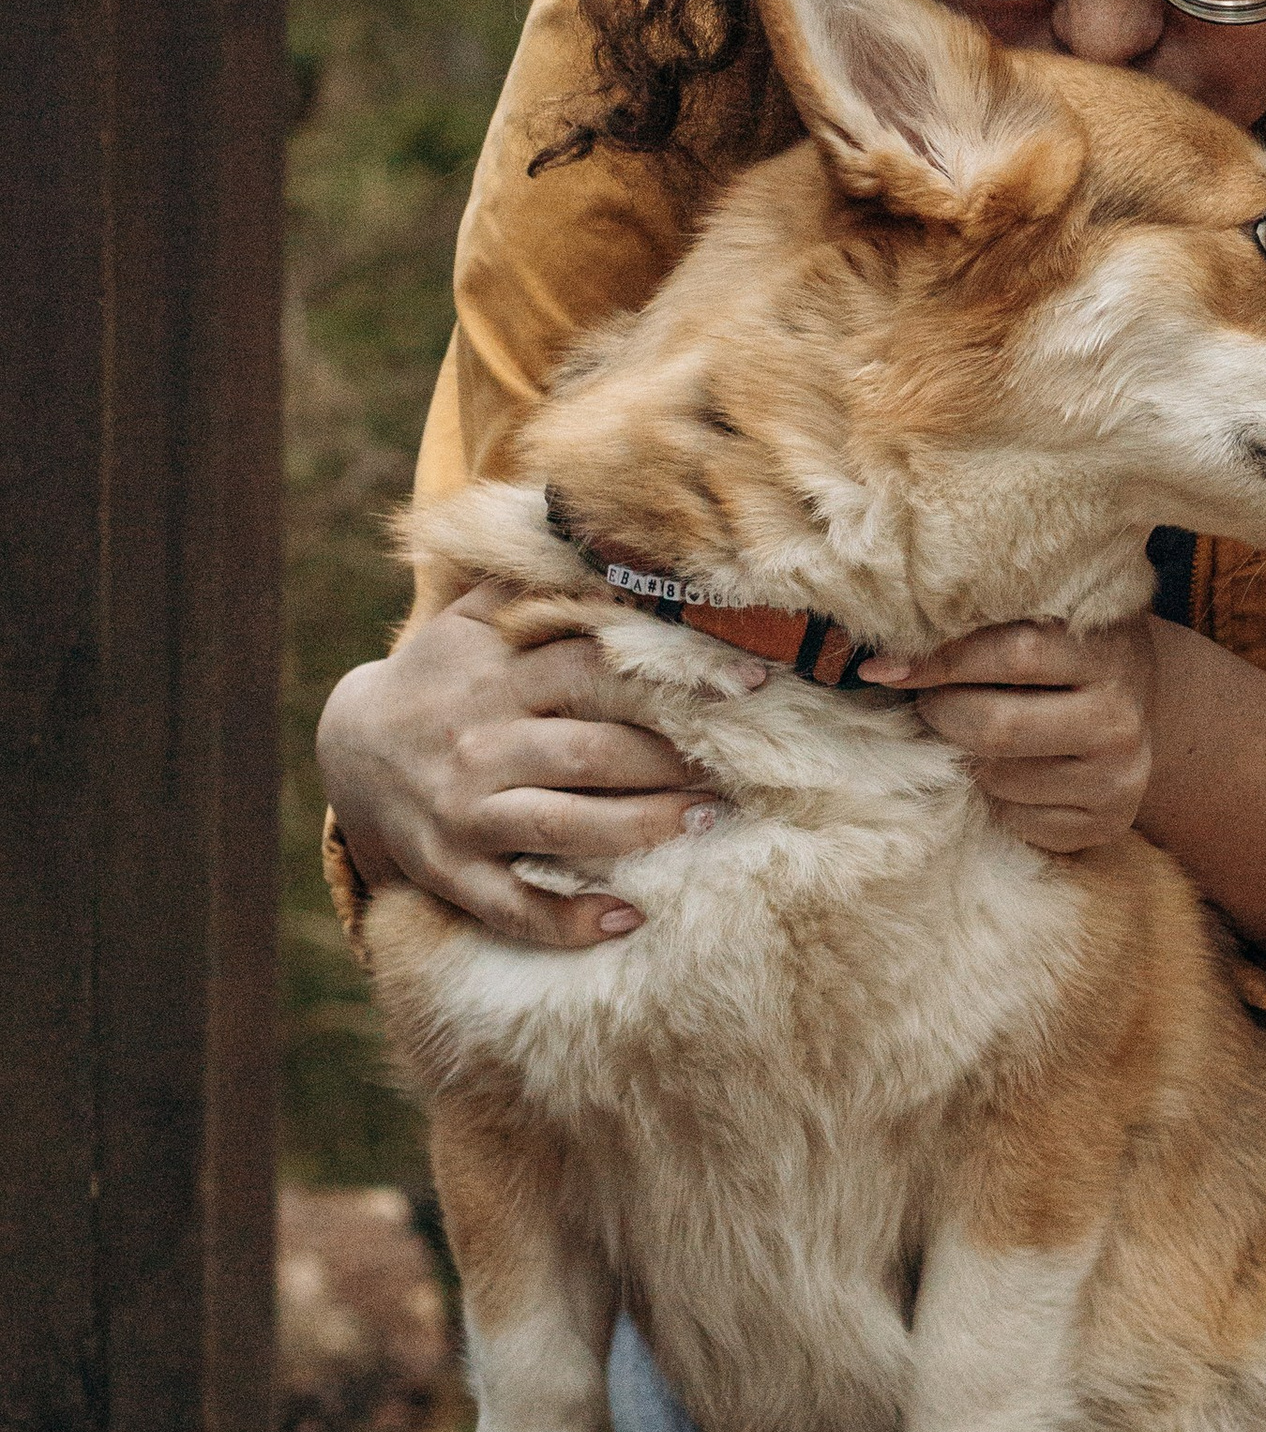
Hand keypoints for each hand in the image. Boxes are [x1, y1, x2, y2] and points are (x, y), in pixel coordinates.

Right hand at [317, 582, 748, 946]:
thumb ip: (535, 577)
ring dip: (641, 828)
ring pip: (562, 824)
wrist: (348, 747)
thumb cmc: (443, 672)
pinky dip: (566, 919)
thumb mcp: (474, 614)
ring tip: (706, 822)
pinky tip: (626, 919)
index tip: (750, 678)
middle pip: (590, 751)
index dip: (676, 671)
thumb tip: (594, 512)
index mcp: (500, 674)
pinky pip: (512, 904)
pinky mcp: (450, 870)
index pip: (596, 667)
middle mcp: (484, 742)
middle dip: (670, 761)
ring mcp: (465, 812)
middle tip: (739, 769)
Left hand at [861, 616, 1158, 853]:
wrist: (1141, 706)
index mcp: (1107, 653)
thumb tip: (883, 662)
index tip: (888, 667)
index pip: (1013, 653)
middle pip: (996, 726)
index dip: (941, 661)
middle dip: (942, 714)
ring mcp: (1118, 779)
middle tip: (928, 703)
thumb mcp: (1051, 622)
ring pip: (998, 779)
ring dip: (966, 759)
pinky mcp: (1108, 825)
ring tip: (972, 734)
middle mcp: (1119, 720)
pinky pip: (1018, 821)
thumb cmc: (1072, 654)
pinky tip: (1007, 770)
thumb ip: (985, 628)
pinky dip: (994, 798)